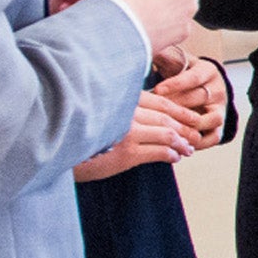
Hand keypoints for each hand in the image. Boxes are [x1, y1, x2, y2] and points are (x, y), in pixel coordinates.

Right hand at [74, 90, 199, 180]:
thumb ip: (124, 110)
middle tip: (196, 135)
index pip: (161, 102)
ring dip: (181, 143)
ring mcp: (128, 132)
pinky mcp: (127, 153)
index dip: (180, 110)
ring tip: (189, 149)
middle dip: (185, 127)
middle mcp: (127, 112)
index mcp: (123, 99)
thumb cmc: (81, 132)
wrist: (62, 150)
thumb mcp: (103, 112)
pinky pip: (158, 152)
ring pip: (167, 134)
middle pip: (167, 118)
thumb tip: (150, 116)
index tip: (192, 117)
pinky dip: (170, 155)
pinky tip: (174, 158)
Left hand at [153, 55, 227, 147]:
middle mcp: (218, 89)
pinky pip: (214, 137)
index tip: (157, 90)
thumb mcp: (177, 62)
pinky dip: (199, 142)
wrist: (201, 88)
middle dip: (176, 107)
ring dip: (190, 125)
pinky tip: (180, 141)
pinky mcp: (219, 126)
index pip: (194, 77)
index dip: (176, 84)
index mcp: (208, 71)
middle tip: (156, 113)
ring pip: (211, 119)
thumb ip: (164, 56)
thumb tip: (148, 47)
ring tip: (170, 129)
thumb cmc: (182, 75)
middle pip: (199, 99)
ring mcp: (221, 109)